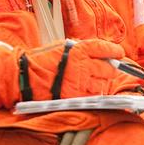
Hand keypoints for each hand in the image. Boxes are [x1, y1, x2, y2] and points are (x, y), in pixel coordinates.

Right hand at [0, 39, 143, 106]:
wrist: (24, 76)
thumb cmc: (42, 60)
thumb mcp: (63, 47)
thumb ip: (82, 50)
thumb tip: (102, 54)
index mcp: (80, 50)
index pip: (106, 49)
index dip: (115, 52)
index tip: (119, 54)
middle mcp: (83, 65)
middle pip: (110, 69)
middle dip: (108, 70)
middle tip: (102, 70)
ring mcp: (81, 82)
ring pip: (103, 85)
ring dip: (99, 84)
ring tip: (86, 81)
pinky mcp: (76, 97)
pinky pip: (93, 97)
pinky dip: (92, 95)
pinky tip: (83, 90)